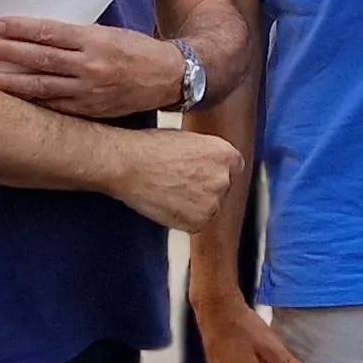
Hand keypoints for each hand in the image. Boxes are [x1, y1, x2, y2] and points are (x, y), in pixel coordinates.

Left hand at [0, 17, 186, 117]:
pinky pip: (56, 107)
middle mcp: (91, 66)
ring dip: (13, 82)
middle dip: (11, 54)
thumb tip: (41, 33)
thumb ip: (79, 35)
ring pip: (43, 86)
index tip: (0, 25)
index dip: (23, 29)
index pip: (51, 33)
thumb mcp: (110, 33)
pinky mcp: (91, 110)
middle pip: (42, 59)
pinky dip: (34, 102)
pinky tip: (16, 99)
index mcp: (95, 40)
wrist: (169, 77)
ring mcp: (90, 91)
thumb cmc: (137, 49)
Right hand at [110, 130, 239, 234]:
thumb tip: (207, 164)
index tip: (206, 173)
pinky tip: (168, 203)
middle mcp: (223, 178)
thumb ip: (206, 153)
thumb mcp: (187, 140)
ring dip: (196, 203)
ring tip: (170, 191)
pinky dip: (184, 217)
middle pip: (223, 187)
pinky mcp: (198, 221)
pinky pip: (197, 223)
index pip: (234, 166)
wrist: (128, 166)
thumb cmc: (149, 149)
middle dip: (205, 187)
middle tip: (181, 182)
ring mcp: (212, 202)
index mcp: (224, 153)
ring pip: (210, 207)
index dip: (216, 170)